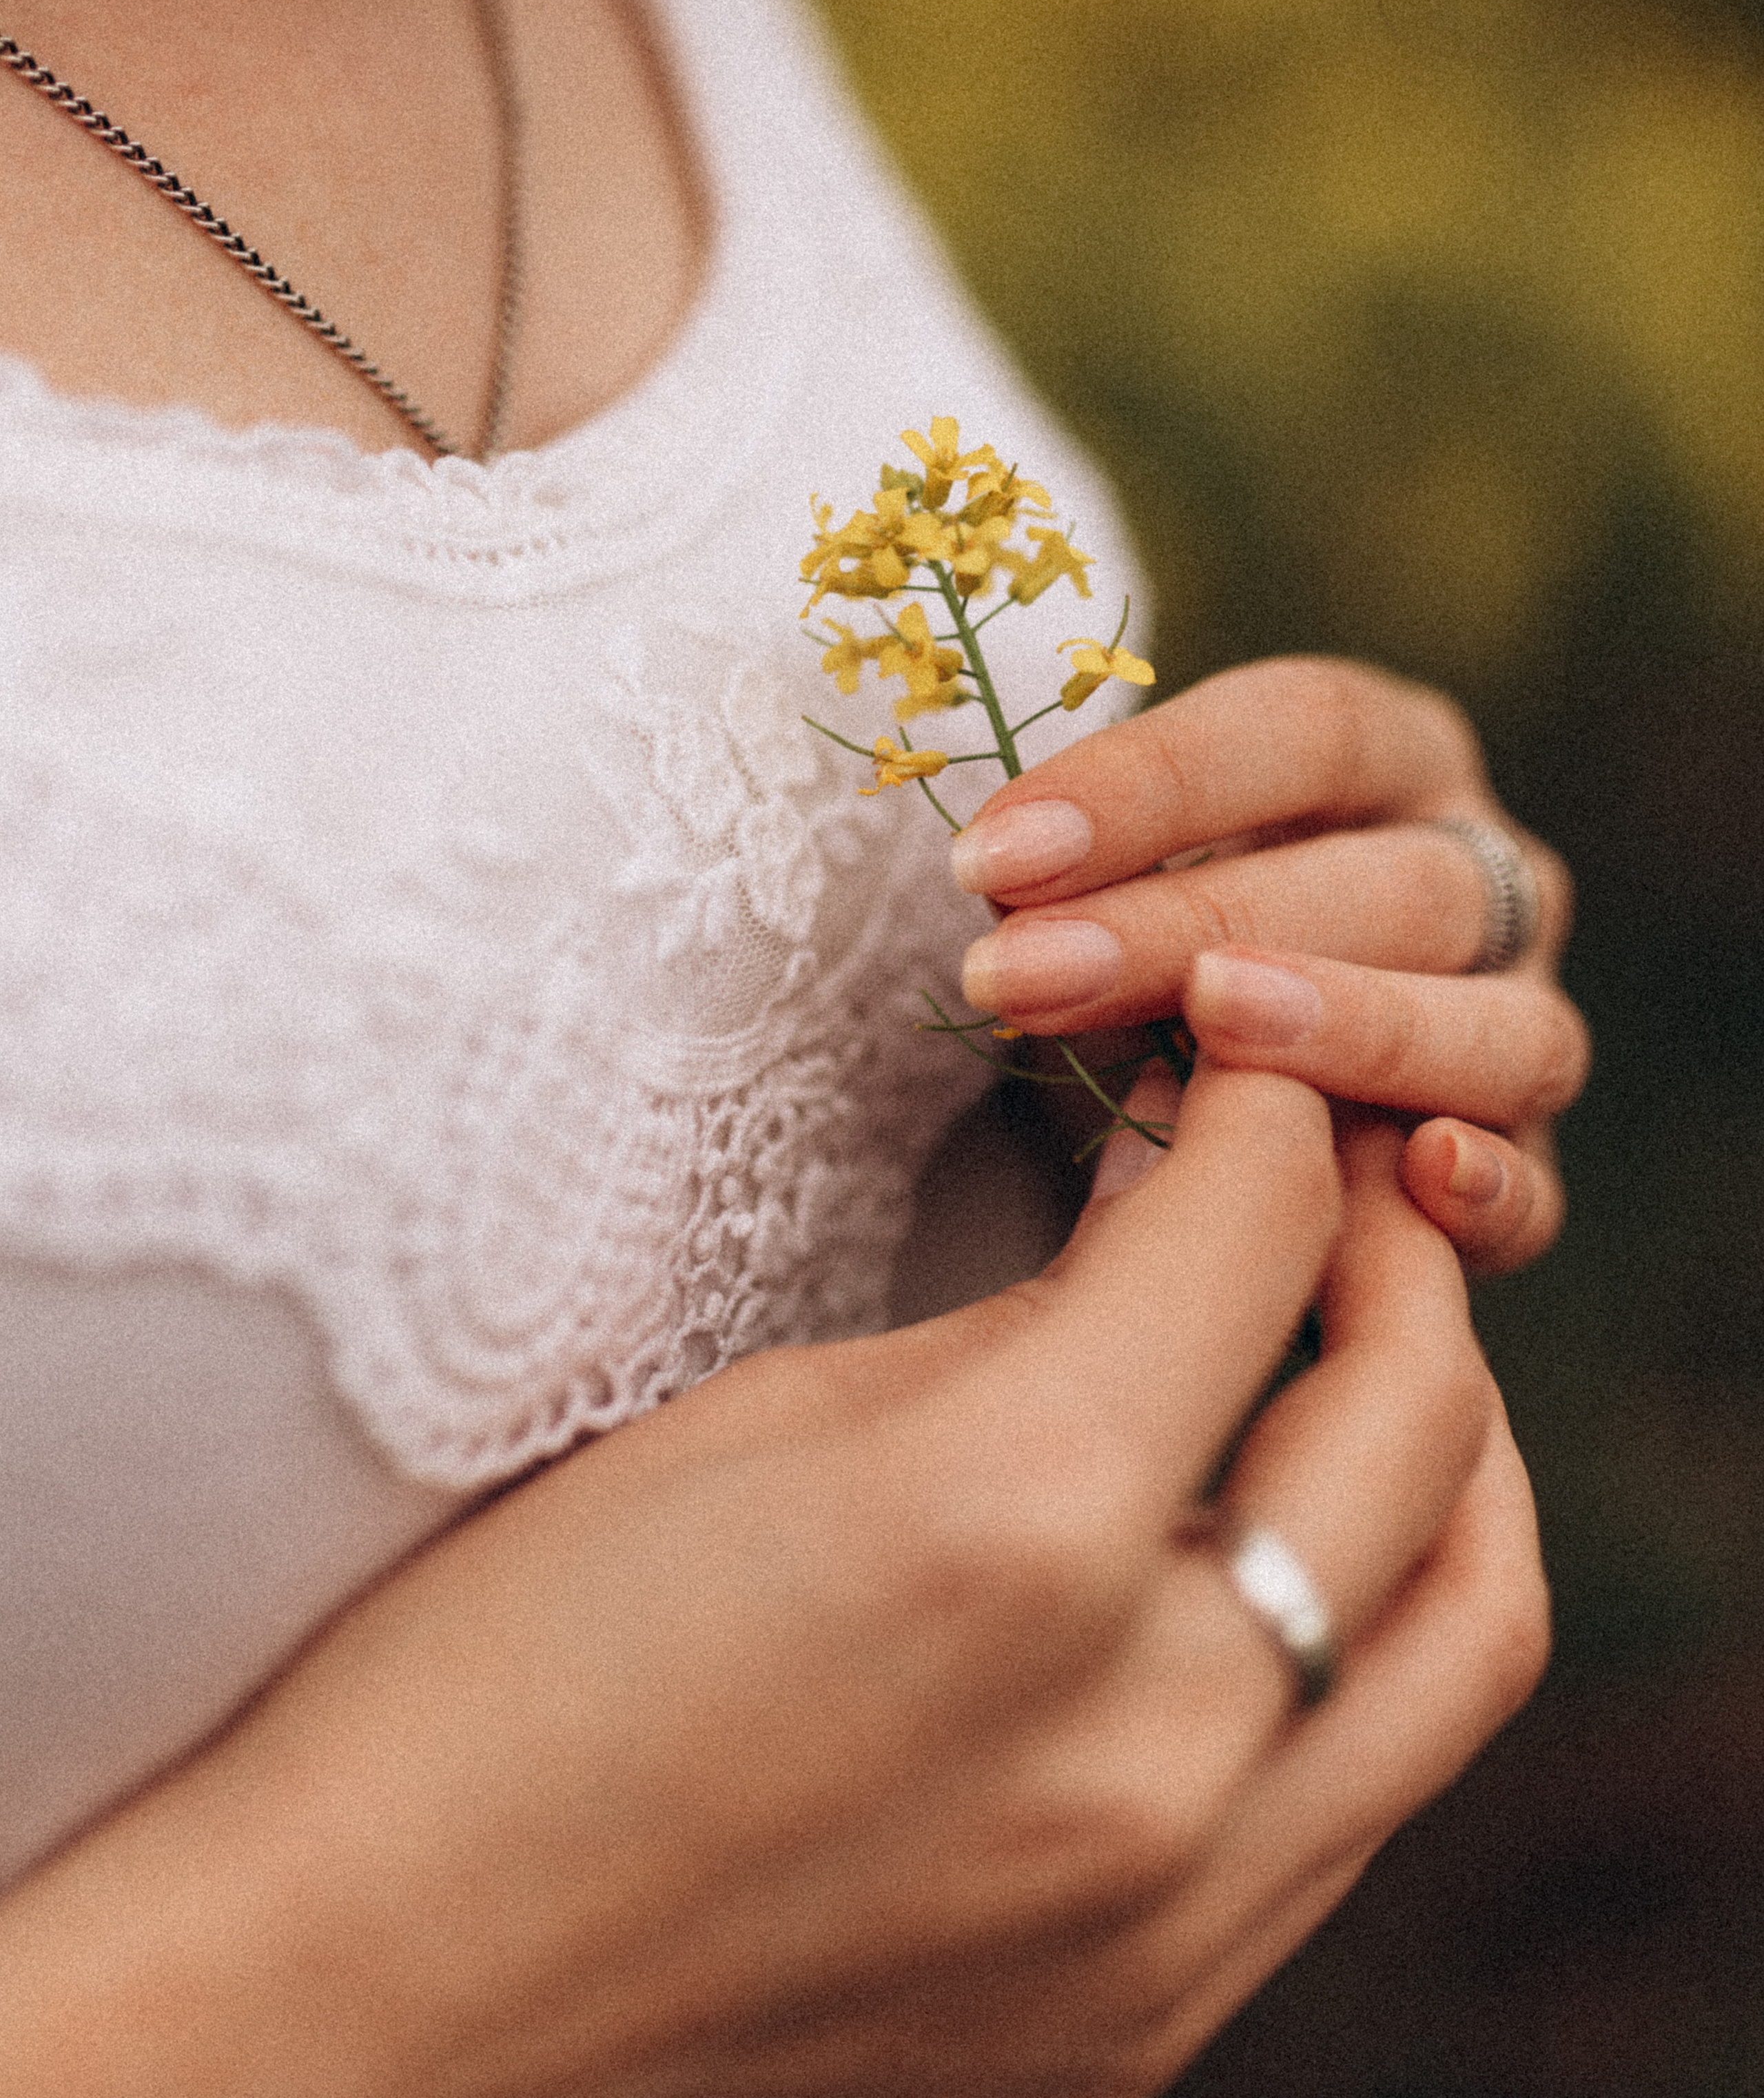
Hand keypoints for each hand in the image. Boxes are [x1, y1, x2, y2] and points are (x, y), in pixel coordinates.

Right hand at [0, 1067, 1546, 2097]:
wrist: (377, 2004)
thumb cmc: (500, 1673)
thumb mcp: (761, 1429)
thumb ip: (1022, 1331)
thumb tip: (1174, 1232)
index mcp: (1014, 1529)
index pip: (1252, 1236)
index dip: (1262, 1104)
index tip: (1237, 1055)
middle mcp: (1146, 1737)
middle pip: (1421, 1425)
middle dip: (1392, 1247)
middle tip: (1329, 1171)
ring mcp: (1173, 1910)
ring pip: (1461, 1635)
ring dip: (1445, 1457)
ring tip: (1366, 1355)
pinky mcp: (1150, 2016)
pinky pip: (1360, 1792)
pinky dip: (1363, 1635)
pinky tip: (1269, 1555)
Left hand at [950, 656, 1585, 1273]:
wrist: (1234, 1089)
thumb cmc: (1157, 945)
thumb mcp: (1121, 879)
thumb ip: (1088, 877)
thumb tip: (1001, 890)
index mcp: (1397, 758)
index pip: (1304, 728)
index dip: (1150, 782)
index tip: (991, 854)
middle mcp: (1490, 877)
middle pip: (1392, 884)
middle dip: (1199, 922)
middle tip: (1028, 971)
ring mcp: (1526, 1022)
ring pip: (1501, 1027)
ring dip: (1357, 1030)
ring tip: (1211, 1029)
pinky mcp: (1530, 1172)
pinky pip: (1534, 1191)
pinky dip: (1488, 1188)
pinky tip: (1420, 1172)